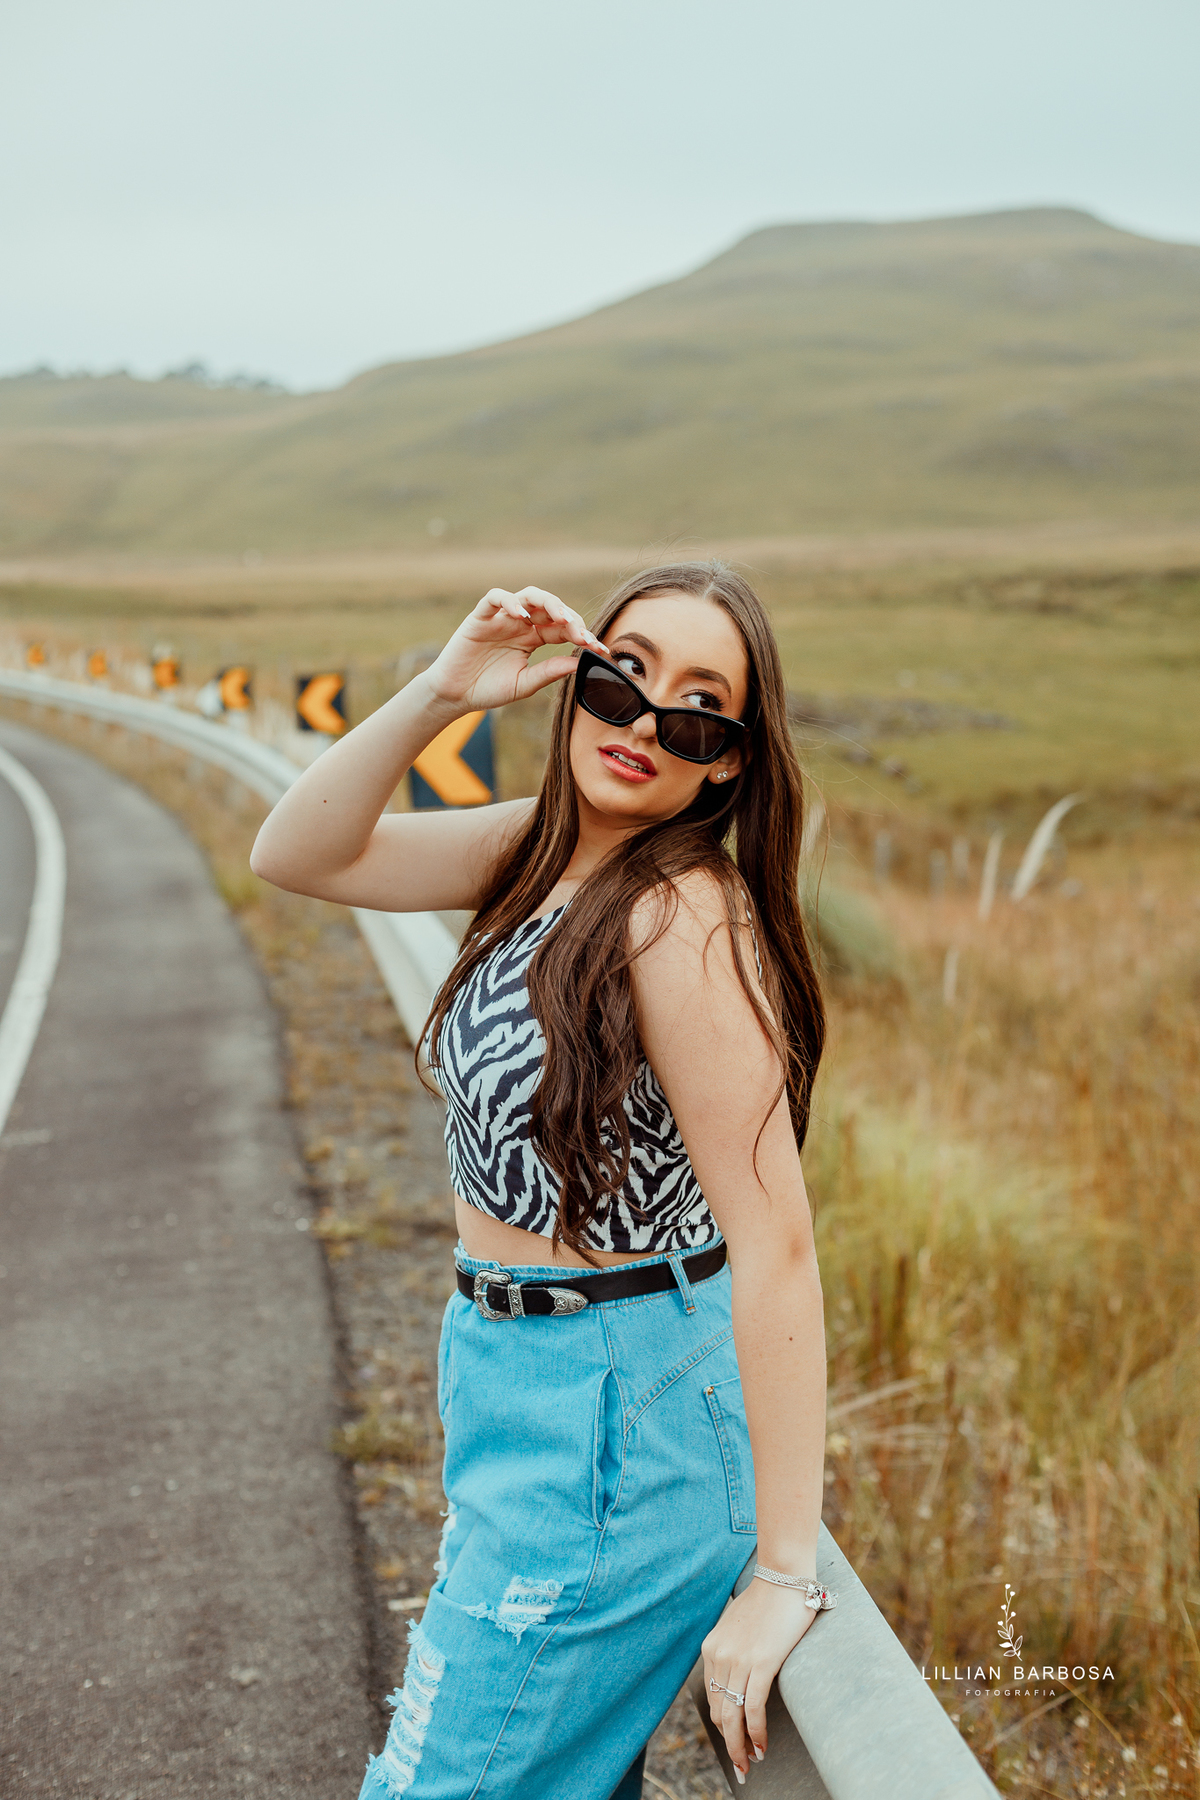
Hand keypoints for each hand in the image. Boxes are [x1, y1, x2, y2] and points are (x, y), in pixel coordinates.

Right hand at [421, 586, 608, 713]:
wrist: (456, 696)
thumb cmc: (489, 689)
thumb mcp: (524, 684)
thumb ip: (549, 671)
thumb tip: (579, 662)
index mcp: (533, 638)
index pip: (563, 629)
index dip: (582, 635)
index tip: (598, 648)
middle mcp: (521, 624)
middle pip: (551, 608)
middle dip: (570, 618)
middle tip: (582, 634)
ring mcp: (501, 617)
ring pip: (528, 596)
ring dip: (548, 603)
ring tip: (561, 618)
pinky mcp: (480, 616)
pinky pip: (495, 598)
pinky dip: (509, 601)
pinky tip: (521, 616)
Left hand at [702, 1577, 818, 1780]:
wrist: (783, 1576)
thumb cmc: (767, 1600)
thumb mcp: (738, 1625)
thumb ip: (734, 1648)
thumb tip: (740, 1672)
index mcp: (712, 1647)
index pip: (712, 1696)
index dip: (723, 1723)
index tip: (734, 1740)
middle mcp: (720, 1655)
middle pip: (719, 1711)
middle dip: (729, 1743)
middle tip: (741, 1766)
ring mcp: (739, 1659)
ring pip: (734, 1716)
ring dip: (741, 1746)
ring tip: (750, 1763)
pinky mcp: (761, 1662)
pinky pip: (753, 1708)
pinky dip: (756, 1732)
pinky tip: (762, 1746)